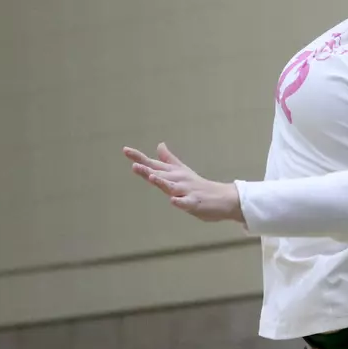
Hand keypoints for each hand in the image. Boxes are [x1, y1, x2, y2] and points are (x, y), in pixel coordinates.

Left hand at [123, 143, 243, 222]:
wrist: (223, 198)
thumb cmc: (199, 185)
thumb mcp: (182, 171)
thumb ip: (168, 160)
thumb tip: (159, 144)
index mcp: (173, 173)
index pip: (153, 164)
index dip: (139, 158)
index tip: (125, 150)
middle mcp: (178, 180)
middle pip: (160, 174)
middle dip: (147, 170)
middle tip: (134, 165)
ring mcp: (187, 191)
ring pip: (172, 187)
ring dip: (162, 182)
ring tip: (152, 178)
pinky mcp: (195, 203)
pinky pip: (186, 203)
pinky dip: (180, 202)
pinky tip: (173, 201)